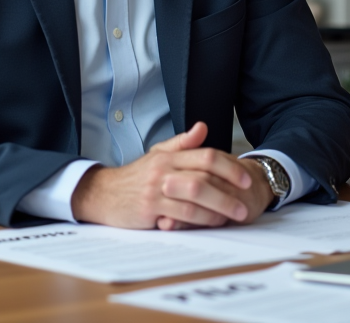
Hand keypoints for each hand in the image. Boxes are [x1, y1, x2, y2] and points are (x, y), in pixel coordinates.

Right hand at [70, 122, 274, 229]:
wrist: (103, 194)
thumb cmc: (135, 176)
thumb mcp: (157, 154)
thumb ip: (182, 143)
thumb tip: (203, 127)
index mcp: (169, 155)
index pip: (205, 156)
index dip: (229, 167)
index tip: (245, 178)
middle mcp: (163, 170)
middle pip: (203, 176)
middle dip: (229, 190)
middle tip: (246, 202)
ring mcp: (156, 189)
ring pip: (194, 197)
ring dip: (218, 207)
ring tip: (235, 215)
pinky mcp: (149, 209)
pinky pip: (180, 215)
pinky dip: (200, 219)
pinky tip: (212, 223)